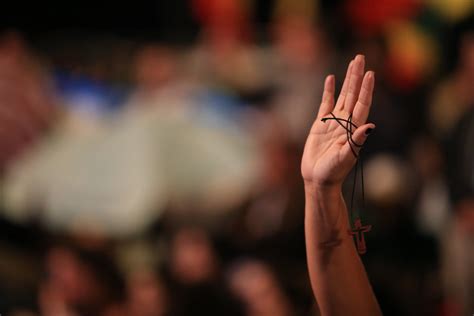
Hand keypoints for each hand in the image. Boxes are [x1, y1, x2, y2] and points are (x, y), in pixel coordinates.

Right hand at [301, 55, 374, 186]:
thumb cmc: (333, 172)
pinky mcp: (321, 124)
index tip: (370, 73)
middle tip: (360, 58)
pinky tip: (331, 78)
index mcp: (354, 129)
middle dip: (357, 76)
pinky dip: (328, 91)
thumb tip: (370, 126)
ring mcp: (334, 122)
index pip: (362, 104)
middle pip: (353, 94)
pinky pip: (325, 104)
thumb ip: (356, 141)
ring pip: (342, 96)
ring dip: (347, 80)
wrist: (318, 179)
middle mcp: (346, 122)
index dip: (366, 89)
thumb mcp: (346, 157)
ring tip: (352, 63)